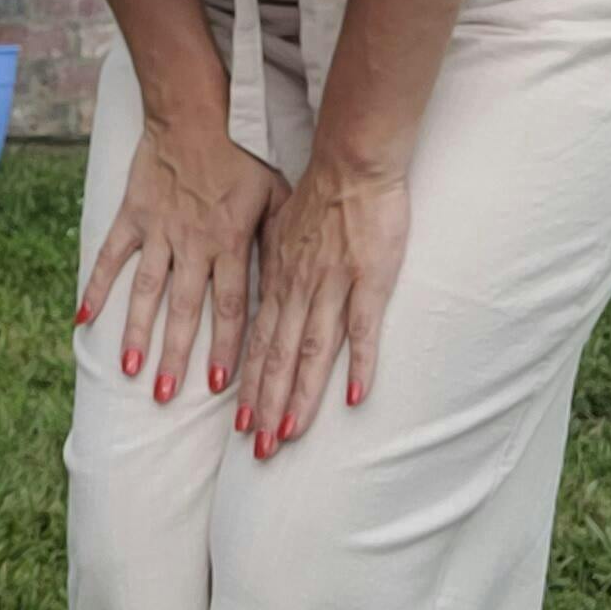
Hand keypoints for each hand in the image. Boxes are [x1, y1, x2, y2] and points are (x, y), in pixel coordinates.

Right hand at [76, 115, 287, 405]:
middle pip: (185, 308)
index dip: (227, 347)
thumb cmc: (242, 153)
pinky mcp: (132, 215)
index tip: (223, 385)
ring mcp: (159, 229)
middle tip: (168, 396)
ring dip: (138, 332)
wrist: (194, 110)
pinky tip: (83, 320)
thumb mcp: (276, 193)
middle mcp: (193, 242)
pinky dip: (96, 286)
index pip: (231, 306)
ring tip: (131, 371)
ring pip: (147, 290)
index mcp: (230, 241)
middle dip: (177, 354)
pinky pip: (110, 255)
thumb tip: (292, 282)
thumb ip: (279, 237)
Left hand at [239, 153, 409, 455]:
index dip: (251, 385)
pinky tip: (354, 397)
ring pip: (311, 350)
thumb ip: (275, 263)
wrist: (352, 161)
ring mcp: (333, 284)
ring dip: (299, 396)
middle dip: (266, 405)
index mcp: (279, 278)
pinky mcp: (369, 278)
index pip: (260, 342)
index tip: (241, 423)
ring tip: (288, 435)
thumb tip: (266, 292)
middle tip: (258, 448)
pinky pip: (361, 328)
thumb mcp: (281, 227)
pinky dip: (358, 363)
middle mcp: (299, 287)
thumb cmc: (322, 194)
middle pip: (279, 356)